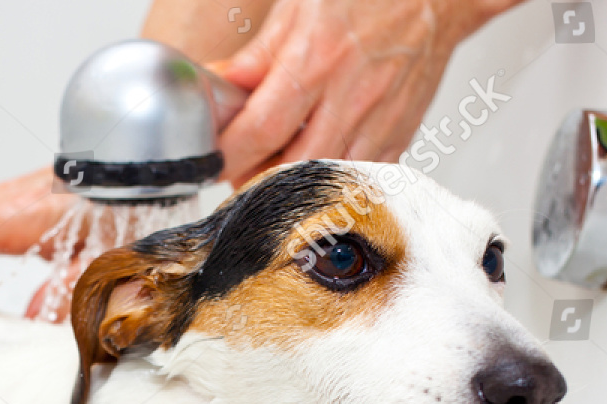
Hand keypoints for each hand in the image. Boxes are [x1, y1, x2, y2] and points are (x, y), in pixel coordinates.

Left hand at [212, 0, 507, 182]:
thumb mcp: (299, 8)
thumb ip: (256, 57)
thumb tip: (219, 87)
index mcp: (318, 61)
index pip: (260, 129)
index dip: (226, 154)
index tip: (208, 160)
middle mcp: (350, 98)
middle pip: (290, 168)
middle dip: (253, 178)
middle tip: (236, 169)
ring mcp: (379, 123)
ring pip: (323, 181)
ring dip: (289, 184)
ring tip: (270, 168)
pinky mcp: (398, 137)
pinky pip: (356, 176)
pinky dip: (329, 179)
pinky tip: (313, 164)